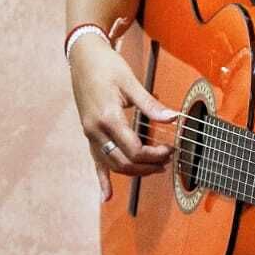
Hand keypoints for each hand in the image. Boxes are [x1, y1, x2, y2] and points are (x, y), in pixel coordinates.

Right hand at [69, 35, 175, 198]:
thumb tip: (172, 118)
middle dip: (148, 165)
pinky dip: (102, 180)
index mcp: (108, 117)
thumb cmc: (106, 65)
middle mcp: (96, 130)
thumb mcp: (130, 82)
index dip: (155, 155)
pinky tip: (106, 197)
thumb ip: (150, 104)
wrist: (82, 56)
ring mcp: (90, 134)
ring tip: (154, 169)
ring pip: (112, 164)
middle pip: (124, 162)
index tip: (171, 149)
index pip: (134, 150)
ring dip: (134, 171)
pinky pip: (96, 161)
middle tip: (168, 160)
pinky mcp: (88, 133)